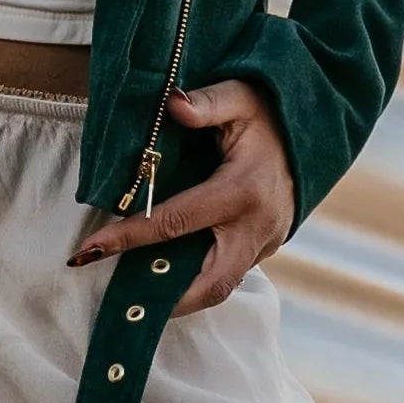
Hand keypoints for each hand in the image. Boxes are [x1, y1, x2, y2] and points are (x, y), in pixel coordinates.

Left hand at [71, 79, 295, 312]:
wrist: (313, 132)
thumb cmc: (268, 114)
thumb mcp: (240, 96)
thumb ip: (207, 102)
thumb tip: (173, 104)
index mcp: (243, 190)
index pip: (176, 222)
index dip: (130, 236)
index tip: (90, 249)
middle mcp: (256, 226)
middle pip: (209, 283)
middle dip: (166, 300)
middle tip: (123, 306)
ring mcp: (266, 242)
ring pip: (221, 286)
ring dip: (180, 297)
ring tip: (136, 297)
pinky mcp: (266, 247)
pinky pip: (229, 273)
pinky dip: (197, 278)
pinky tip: (165, 276)